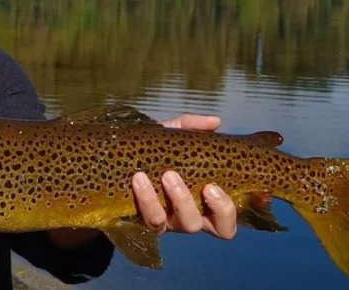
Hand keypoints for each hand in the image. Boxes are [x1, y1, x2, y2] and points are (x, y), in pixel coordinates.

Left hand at [130, 113, 236, 239]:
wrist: (123, 155)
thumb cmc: (159, 149)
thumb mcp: (174, 135)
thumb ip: (193, 126)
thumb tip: (215, 121)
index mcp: (203, 205)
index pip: (225, 225)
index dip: (224, 211)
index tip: (212, 187)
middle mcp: (186, 218)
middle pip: (193, 226)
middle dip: (184, 202)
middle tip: (171, 175)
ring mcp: (164, 222)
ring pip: (163, 224)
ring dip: (155, 201)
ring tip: (148, 176)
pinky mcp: (141, 221)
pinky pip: (146, 220)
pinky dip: (143, 199)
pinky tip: (136, 179)